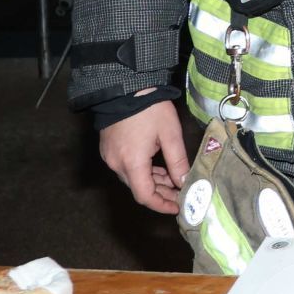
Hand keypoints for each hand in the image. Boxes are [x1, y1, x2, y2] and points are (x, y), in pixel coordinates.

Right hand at [98, 97, 190, 213]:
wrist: (125, 87)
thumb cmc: (150, 109)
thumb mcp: (170, 134)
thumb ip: (177, 161)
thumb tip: (184, 182)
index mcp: (131, 163)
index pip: (145, 196)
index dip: (162, 205)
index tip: (177, 207)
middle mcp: (116, 164)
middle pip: (139, 188)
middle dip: (161, 193)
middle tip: (181, 192)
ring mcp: (110, 157)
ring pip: (133, 178)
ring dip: (153, 181)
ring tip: (173, 178)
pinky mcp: (108, 149)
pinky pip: (126, 167)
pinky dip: (143, 171)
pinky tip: (158, 167)